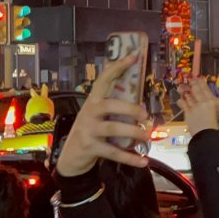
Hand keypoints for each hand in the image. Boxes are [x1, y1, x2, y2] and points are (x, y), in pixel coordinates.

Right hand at [55, 54, 150, 176]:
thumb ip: (113, 107)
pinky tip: (143, 161)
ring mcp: (88, 130)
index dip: (118, 67)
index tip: (133, 56)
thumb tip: (141, 102)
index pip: (103, 80)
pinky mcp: (90, 148)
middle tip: (146, 115)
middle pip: (110, 105)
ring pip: (113, 129)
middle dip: (130, 109)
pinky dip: (130, 158)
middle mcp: (89, 113)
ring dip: (133, 133)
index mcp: (92, 101)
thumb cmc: (91, 130)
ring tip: (147, 136)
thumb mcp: (98, 115)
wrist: (71, 157)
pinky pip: (113, 152)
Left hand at [176, 77, 218, 133]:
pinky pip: (183, 104)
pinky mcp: (188, 112)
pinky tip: (179, 99)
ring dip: (184, 91)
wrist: (206, 134)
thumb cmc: (213, 126)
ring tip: (181, 87)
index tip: (198, 77)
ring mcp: (195, 107)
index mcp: (212, 102)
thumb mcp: (216, 113)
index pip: (205, 89)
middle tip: (189, 78)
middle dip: (192, 83)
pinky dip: (181, 101)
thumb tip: (207, 100)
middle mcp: (203, 102)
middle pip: (196, 90)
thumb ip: (210, 106)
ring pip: (188, 96)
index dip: (201, 82)